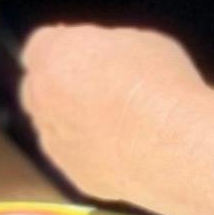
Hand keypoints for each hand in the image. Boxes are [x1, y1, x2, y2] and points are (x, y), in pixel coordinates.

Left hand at [19, 23, 200, 201]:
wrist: (176, 145)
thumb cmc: (162, 85)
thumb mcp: (139, 40)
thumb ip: (105, 48)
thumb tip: (103, 58)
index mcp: (55, 55)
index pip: (41, 44)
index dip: (65, 46)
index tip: (85, 50)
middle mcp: (43, 98)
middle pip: (37, 86)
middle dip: (58, 84)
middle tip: (98, 86)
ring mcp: (55, 140)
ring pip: (52, 125)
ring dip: (72, 120)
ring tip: (117, 121)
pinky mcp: (74, 174)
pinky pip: (74, 157)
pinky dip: (90, 151)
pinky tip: (124, 148)